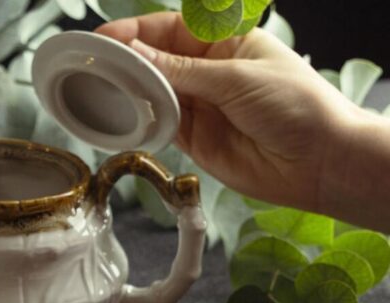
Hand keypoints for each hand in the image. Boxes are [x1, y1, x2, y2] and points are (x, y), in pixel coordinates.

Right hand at [96, 13, 389, 231]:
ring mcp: (198, 106)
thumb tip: (135, 55)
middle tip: (94, 66)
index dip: (136, 31)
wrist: (319, 162)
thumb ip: (180, 71)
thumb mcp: (235, 78)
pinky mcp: (193, 139)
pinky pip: (157, 124)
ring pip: (152, 94)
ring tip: (102, 92)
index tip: (106, 38)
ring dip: (128, 93)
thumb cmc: (295, 106)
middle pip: (155, 61)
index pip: (170, 29)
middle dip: (126, 62)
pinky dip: (140, 121)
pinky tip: (125, 117)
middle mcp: (207, 72)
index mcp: (224, 43)